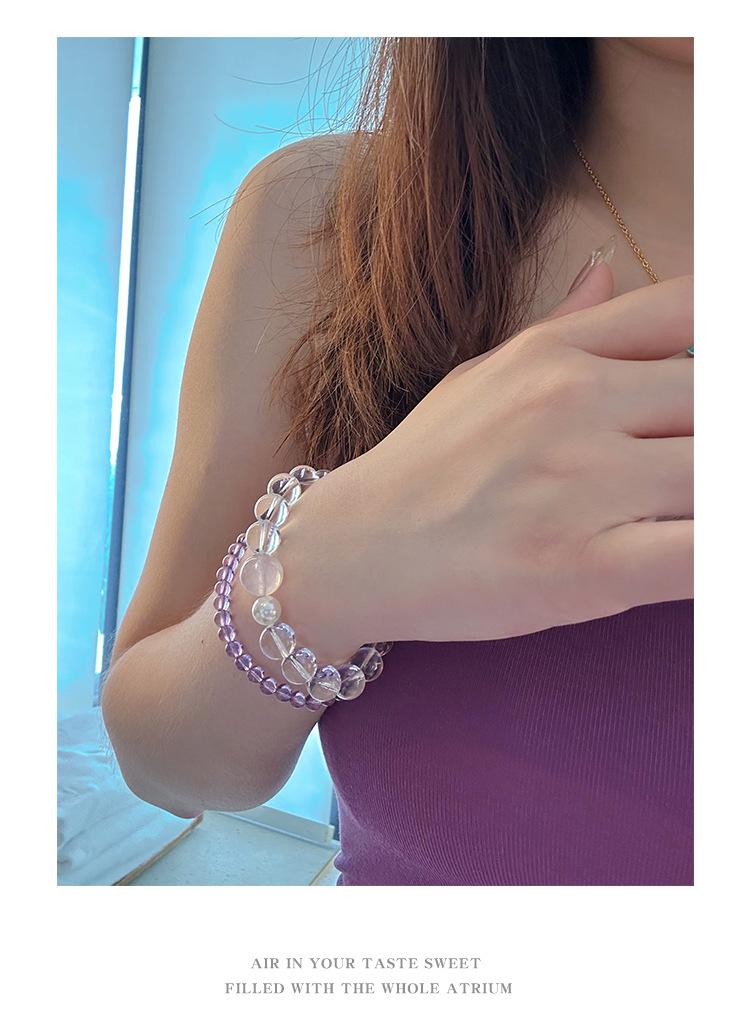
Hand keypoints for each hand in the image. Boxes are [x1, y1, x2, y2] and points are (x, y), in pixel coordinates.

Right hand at [283, 261, 692, 654]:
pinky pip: (702, 556)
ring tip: (685, 508)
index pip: (690, 311)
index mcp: (554, 355)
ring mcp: (581, 484)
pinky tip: (713, 560)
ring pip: (721, 472)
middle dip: (721, 437)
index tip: (715, 382)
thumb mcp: (480, 376)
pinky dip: (722, 558)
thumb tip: (609, 270)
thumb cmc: (418, 467)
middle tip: (686, 467)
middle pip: (719, 398)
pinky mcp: (587, 568)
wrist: (349, 551)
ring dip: (719, 495)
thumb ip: (560, 326)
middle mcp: (573, 403)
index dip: (729, 338)